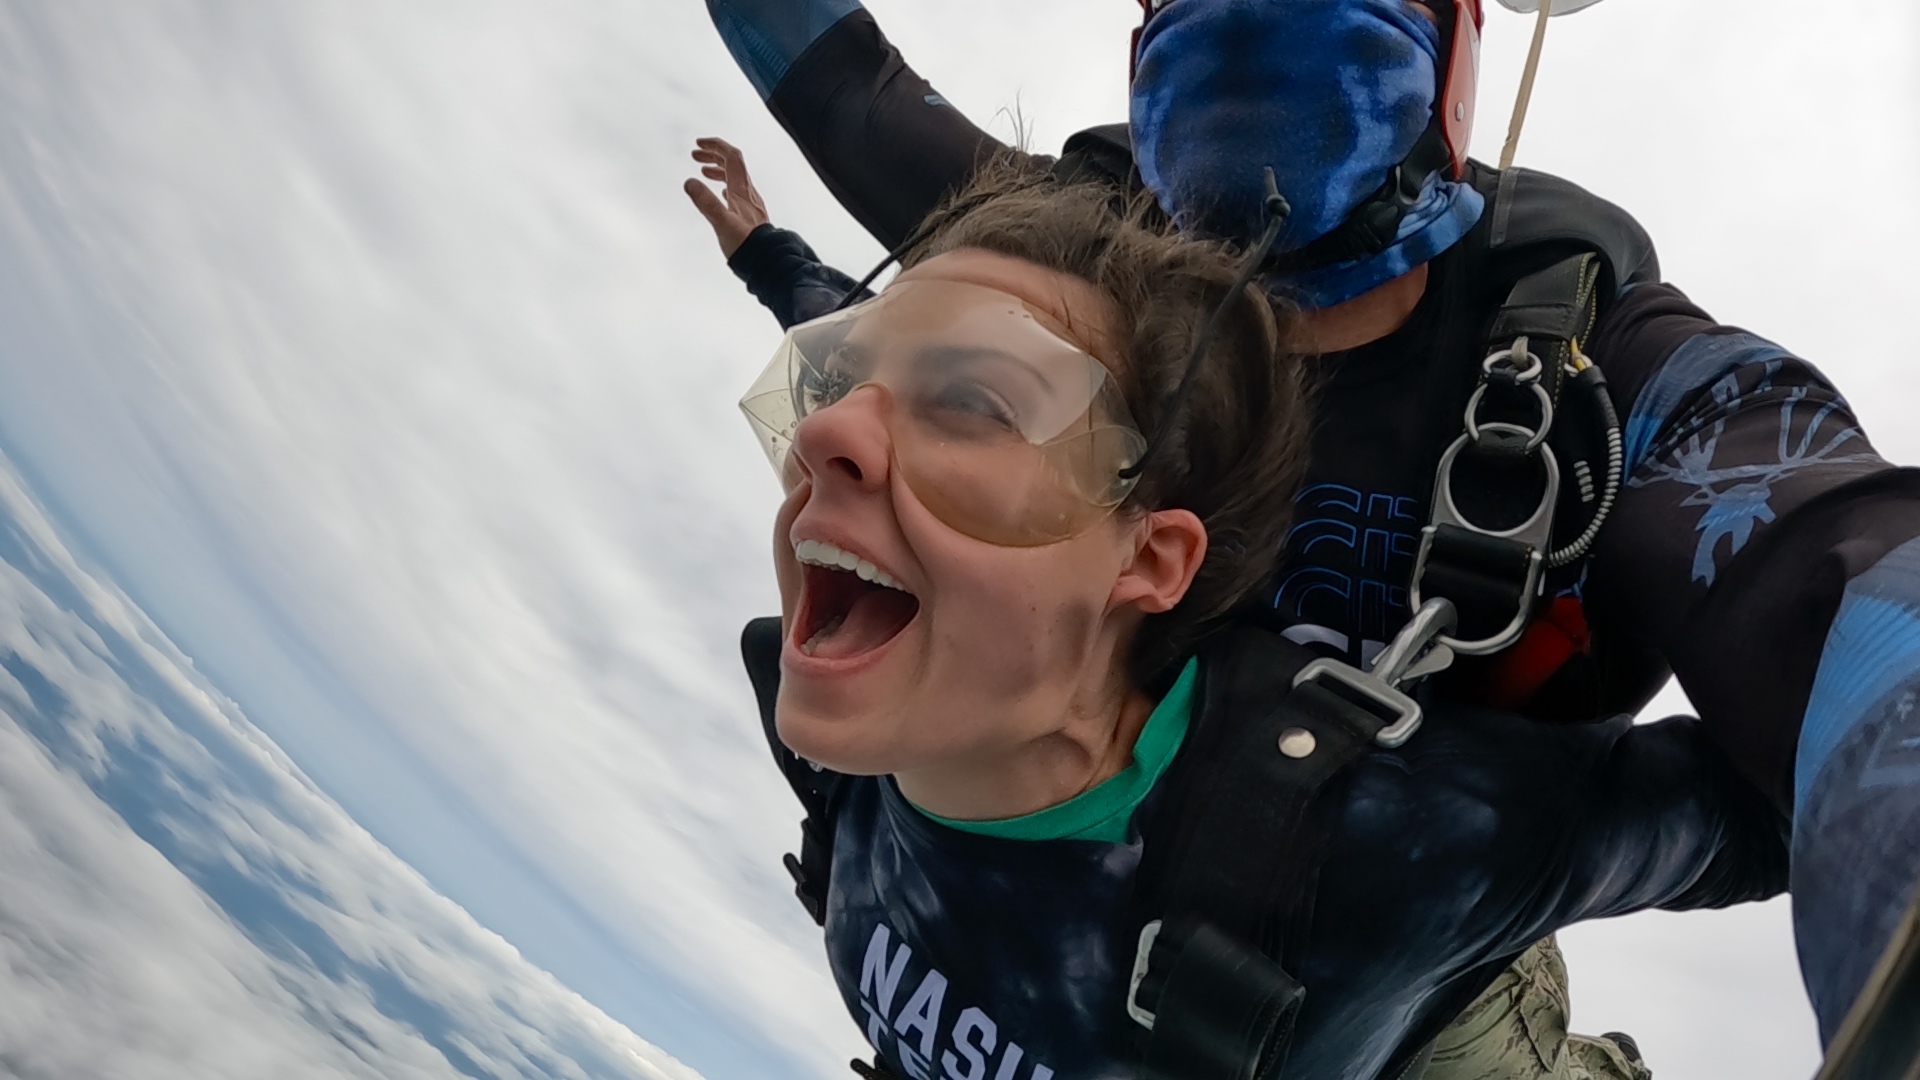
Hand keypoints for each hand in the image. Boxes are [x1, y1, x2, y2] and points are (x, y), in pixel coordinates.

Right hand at [684, 137, 770, 257]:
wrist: (767, 262)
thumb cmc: (747, 246)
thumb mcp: (721, 222)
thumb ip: (705, 202)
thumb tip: (690, 182)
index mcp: (741, 190)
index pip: (731, 157)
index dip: (715, 146)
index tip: (699, 144)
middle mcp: (748, 194)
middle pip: (733, 164)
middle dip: (714, 155)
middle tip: (696, 155)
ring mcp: (750, 204)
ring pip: (734, 178)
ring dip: (718, 170)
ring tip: (704, 171)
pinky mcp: (749, 216)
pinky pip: (737, 193)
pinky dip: (725, 186)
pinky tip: (722, 193)